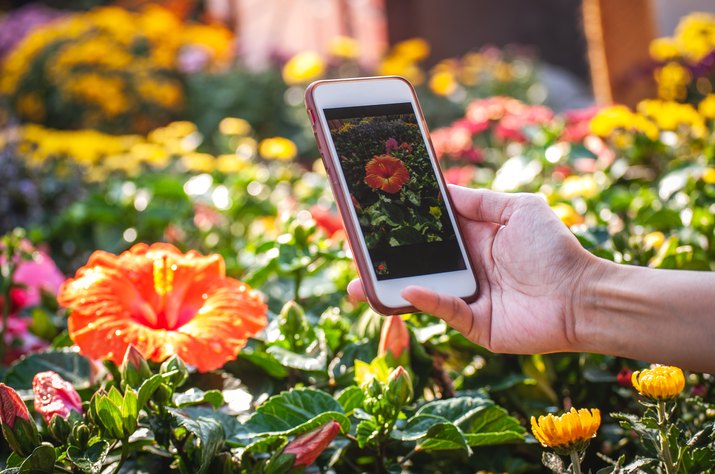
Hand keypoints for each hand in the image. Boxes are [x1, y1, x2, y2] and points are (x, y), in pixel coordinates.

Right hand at [348, 185, 597, 354]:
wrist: (583, 295)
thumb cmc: (554, 249)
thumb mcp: (517, 208)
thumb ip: (479, 199)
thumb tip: (442, 189)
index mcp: (473, 239)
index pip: (428, 230)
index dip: (401, 224)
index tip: (373, 215)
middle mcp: (465, 267)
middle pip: (416, 262)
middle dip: (384, 258)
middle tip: (354, 250)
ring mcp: (466, 296)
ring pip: (420, 290)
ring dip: (388, 286)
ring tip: (356, 282)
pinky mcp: (473, 323)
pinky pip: (444, 310)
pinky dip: (427, 300)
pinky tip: (407, 290)